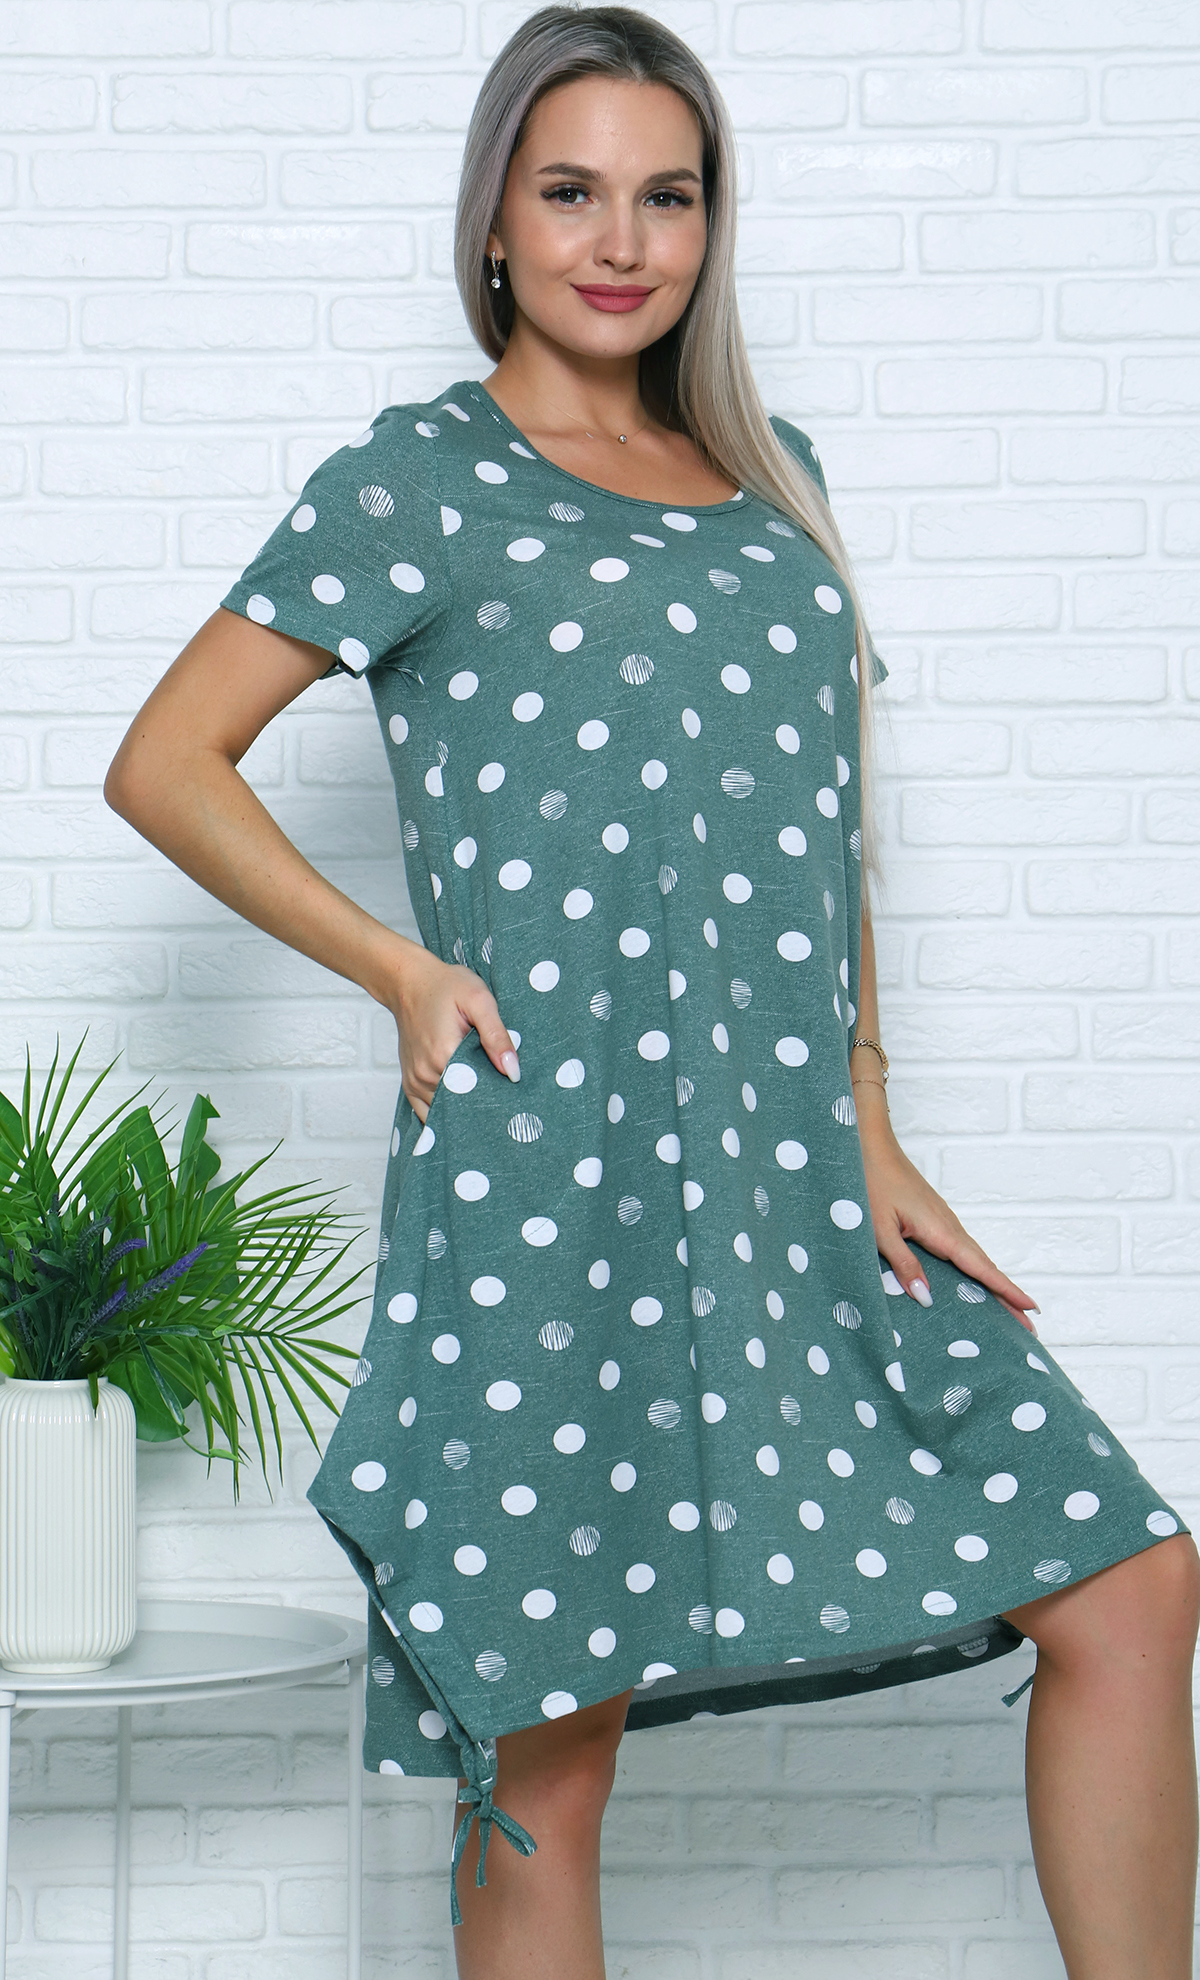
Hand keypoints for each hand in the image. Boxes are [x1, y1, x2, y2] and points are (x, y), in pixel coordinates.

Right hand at [386, 945, 519, 1123]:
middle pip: (461, 1104)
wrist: (409, 982)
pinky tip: (460, 1106)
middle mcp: (425, 1074)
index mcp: (443, 1055)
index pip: (476, 1094)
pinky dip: (444, 1113)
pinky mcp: (409, 1083)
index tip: (510, 1094)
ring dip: (463, 1107)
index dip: (497, 1095)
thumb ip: (497, 1036)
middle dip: (482, 1103)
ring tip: (482, 1094)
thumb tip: (513, 1072)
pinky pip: (426, 1113)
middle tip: (501, 1095)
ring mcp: (414, 1081)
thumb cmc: (445, 986)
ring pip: (444, 1111)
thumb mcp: (479, 1000)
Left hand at [855, 1089, 1039, 1333]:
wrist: (867, 1144)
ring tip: (1008, 1312)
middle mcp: (949, 1226)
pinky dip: (974, 1269)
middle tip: (1029, 1327)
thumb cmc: (870, 1183)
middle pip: (984, 1267)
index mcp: (941, 1231)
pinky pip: (960, 1249)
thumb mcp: (879, 1230)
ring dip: (992, 1284)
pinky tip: (972, 1282)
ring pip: (973, 1258)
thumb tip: (926, 1299)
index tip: (1031, 1309)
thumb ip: (903, 1265)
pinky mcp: (933, 1217)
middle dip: (1007, 1297)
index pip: (981, 1268)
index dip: (1006, 1291)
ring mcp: (943, 1220)